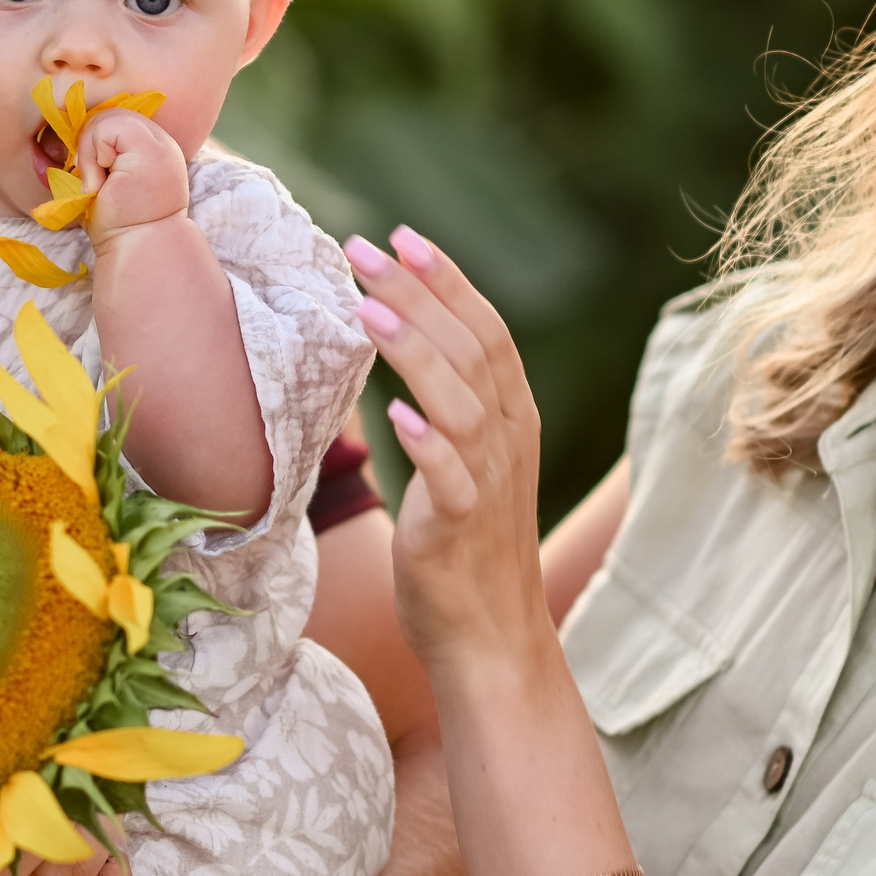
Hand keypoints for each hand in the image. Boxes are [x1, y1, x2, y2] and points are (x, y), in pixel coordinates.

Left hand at [74, 107, 189, 241]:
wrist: (139, 248)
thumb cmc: (118, 224)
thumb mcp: (107, 180)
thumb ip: (101, 153)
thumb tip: (69, 135)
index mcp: (152, 148)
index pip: (116, 122)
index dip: (97, 143)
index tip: (99, 178)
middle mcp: (160, 140)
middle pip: (110, 113)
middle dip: (91, 144)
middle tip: (95, 181)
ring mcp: (158, 142)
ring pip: (106, 117)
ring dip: (89, 151)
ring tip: (99, 183)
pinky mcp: (149, 147)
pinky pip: (106, 127)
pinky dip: (92, 154)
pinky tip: (101, 182)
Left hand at [341, 227, 549, 679]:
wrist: (490, 639)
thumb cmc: (465, 546)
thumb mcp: (464, 460)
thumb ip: (447, 403)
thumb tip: (397, 340)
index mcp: (511, 417)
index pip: (487, 330)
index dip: (449, 281)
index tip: (403, 236)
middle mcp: (507, 440)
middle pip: (471, 348)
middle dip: (419, 293)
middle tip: (364, 249)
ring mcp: (487, 483)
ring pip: (460, 400)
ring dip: (416, 350)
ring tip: (366, 306)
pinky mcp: (460, 528)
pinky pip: (450, 478)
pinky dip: (427, 442)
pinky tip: (394, 414)